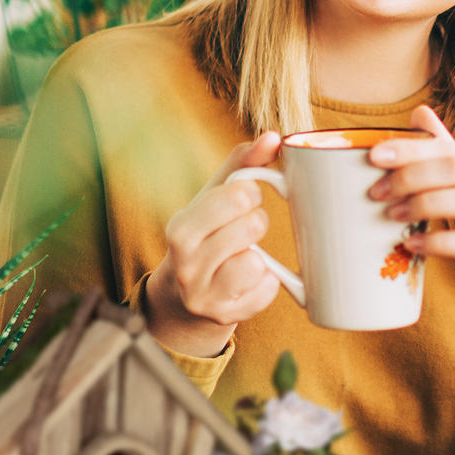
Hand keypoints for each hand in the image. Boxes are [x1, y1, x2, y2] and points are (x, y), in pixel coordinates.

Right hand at [143, 132, 282, 356]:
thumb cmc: (204, 236)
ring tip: (243, 256)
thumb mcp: (212, 199)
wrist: (182, 299)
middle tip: (243, 231)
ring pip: (258, 263)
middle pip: (253, 226)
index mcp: (181, 229)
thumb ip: (242, 165)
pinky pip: (269, 290)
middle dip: (256, 224)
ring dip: (260, 257)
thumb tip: (273, 137)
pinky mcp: (228, 317)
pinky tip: (247, 281)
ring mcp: (205, 295)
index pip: (238, 195)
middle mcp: (187, 265)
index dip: (250, 194)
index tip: (242, 201)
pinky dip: (266, 283)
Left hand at [369, 106, 454, 380]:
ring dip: (424, 205)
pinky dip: (440, 242)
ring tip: (393, 216)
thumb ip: (452, 151)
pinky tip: (414, 245)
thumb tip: (418, 113)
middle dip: (410, 176)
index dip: (409, 149)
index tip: (372, 156)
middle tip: (376, 192)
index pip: (449, 148)